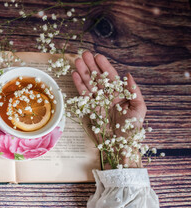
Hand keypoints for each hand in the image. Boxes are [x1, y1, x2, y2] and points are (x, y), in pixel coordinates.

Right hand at [72, 51, 146, 166]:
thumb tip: (127, 74)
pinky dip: (78, 85)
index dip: (104, 66)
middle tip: (84, 53)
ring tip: (77, 60)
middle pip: (97, 78)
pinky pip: (83, 95)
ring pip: (89, 84)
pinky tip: (75, 74)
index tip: (98, 56)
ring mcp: (97, 102)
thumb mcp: (139, 108)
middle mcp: (108, 96)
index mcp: (120, 94)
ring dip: (82, 72)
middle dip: (90, 66)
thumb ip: (134, 91)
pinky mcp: (89, 109)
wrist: (120, 146)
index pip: (111, 77)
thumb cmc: (132, 129)